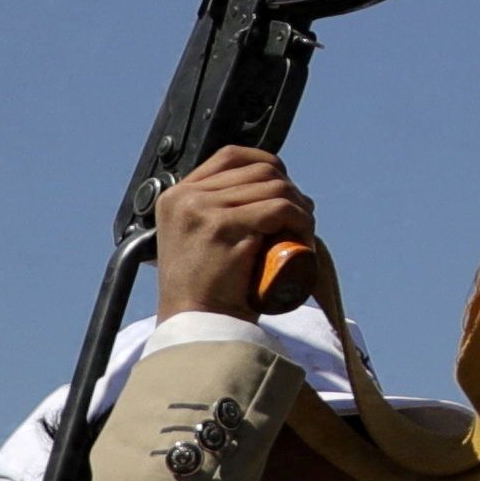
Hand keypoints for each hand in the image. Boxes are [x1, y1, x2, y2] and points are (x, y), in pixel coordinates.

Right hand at [152, 148, 317, 326]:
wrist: (199, 324)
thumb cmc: (211, 289)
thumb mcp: (205, 237)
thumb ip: (222, 210)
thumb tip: (275, 186)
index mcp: (177, 196)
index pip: (231, 156)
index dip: (269, 166)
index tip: (287, 191)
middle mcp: (185, 197)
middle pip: (259, 171)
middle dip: (290, 192)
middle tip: (300, 222)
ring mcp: (201, 209)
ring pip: (274, 188)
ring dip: (300, 209)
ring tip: (301, 235)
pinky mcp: (221, 226)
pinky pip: (279, 209)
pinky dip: (301, 221)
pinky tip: (302, 240)